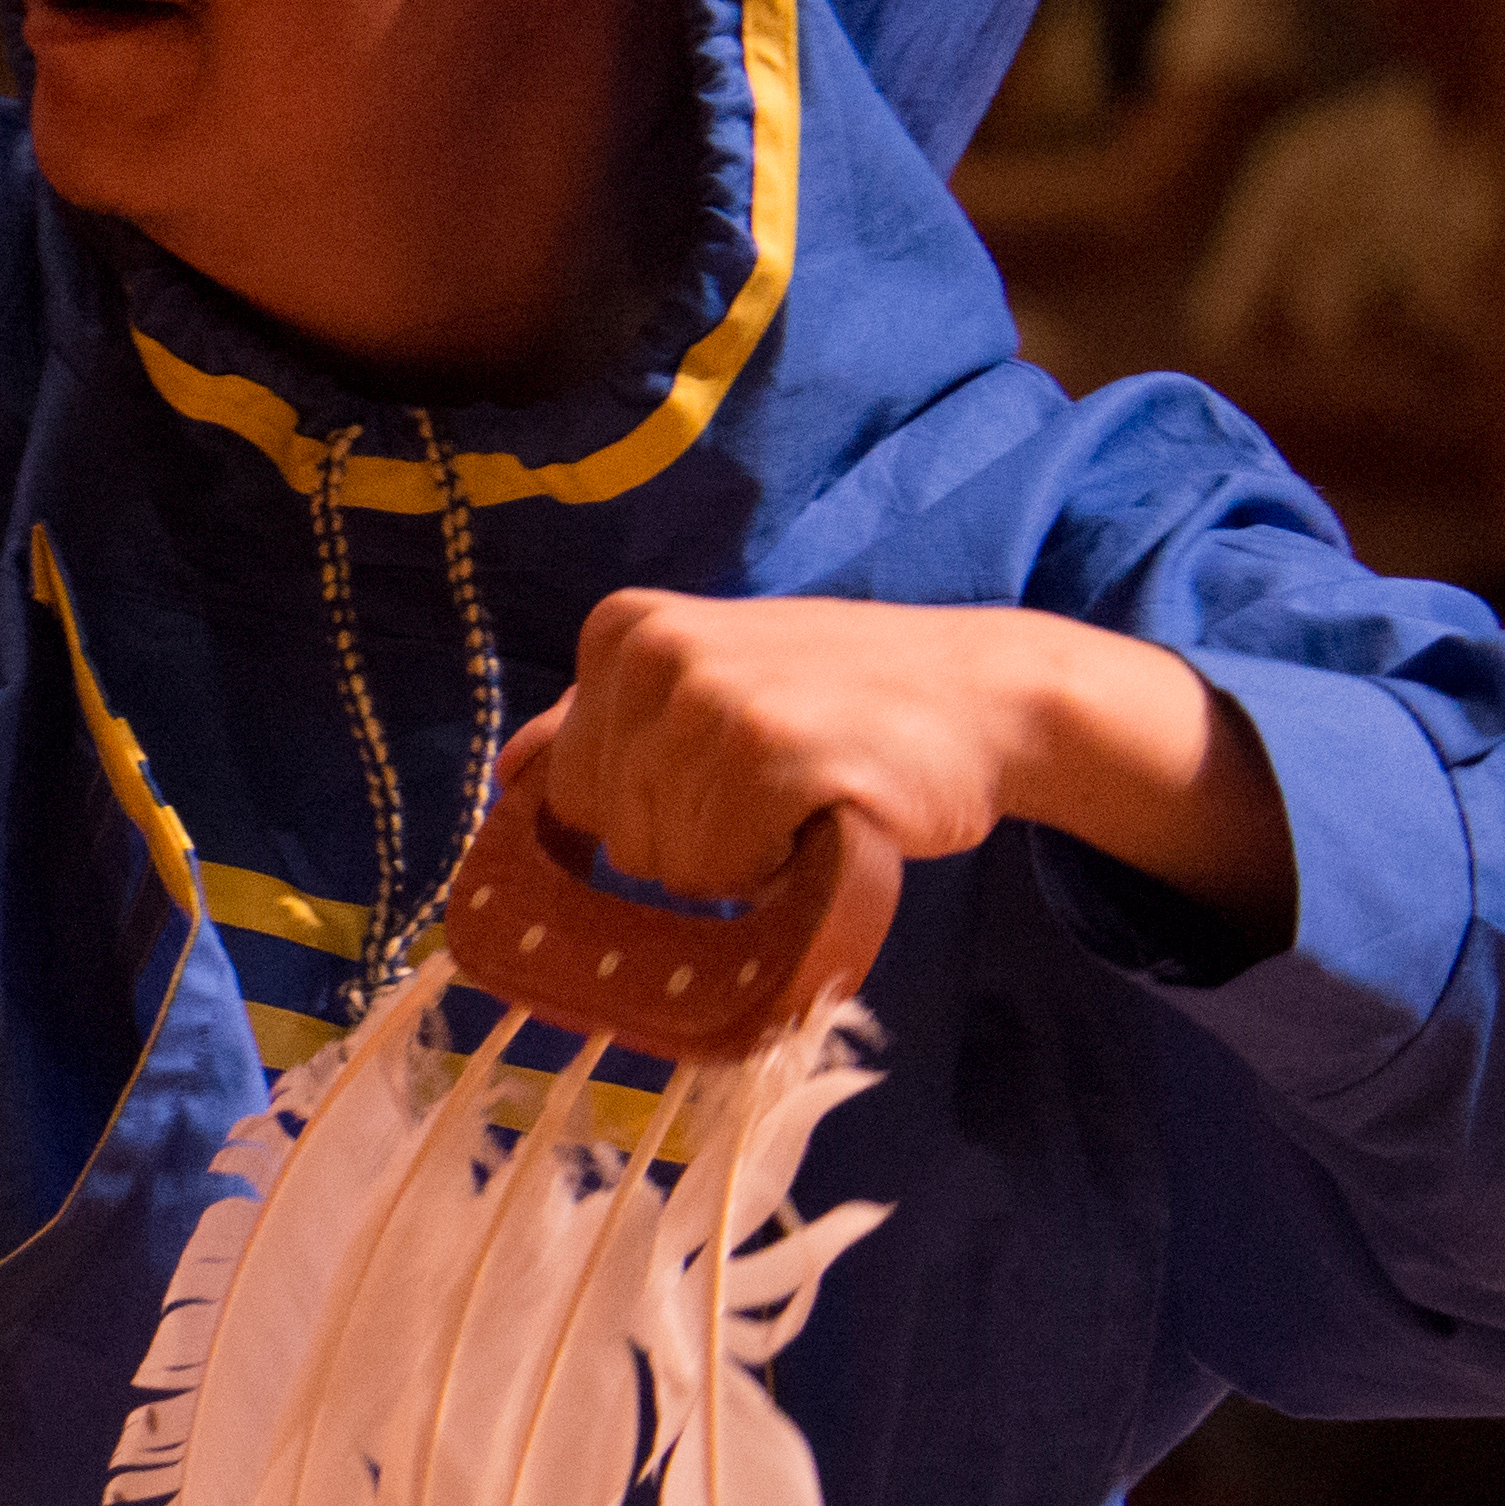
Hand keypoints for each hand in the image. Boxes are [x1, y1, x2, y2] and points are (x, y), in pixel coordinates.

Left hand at [530, 595, 1286, 927]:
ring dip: (742, 857)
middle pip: (614, 834)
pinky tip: (830, 811)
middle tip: (781, 778)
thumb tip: (512, 773)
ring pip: (664, 866)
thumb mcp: (714, 685)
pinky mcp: (769, 753)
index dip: (656, 807)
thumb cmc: (846, 702)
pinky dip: (778, 870)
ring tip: (808, 790)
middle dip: (695, 838)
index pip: (569, 791)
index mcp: (622, 629)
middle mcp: (652, 652)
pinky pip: (721, 876)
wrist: (991, 695)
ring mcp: (708, 699)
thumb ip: (612, 724)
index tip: (732, 762)